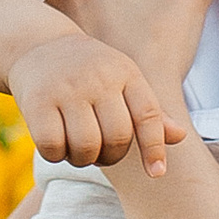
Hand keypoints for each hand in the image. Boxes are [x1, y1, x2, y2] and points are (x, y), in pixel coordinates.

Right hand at [8, 26, 185, 177]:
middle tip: (100, 153)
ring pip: (86, 146)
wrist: (39, 45)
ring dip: (83, 160)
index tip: (156, 173)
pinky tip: (55, 145)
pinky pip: (52, 146)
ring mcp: (67, 88)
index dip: (154, 147)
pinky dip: (56, 156)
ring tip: (78, 149)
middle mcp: (98, 78)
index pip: (148, 115)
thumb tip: (181, 136)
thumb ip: (149, 111)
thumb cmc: (91, 72)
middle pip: (117, 138)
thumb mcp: (123, 82)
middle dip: (111, 157)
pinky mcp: (36, 100)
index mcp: (126, 73)